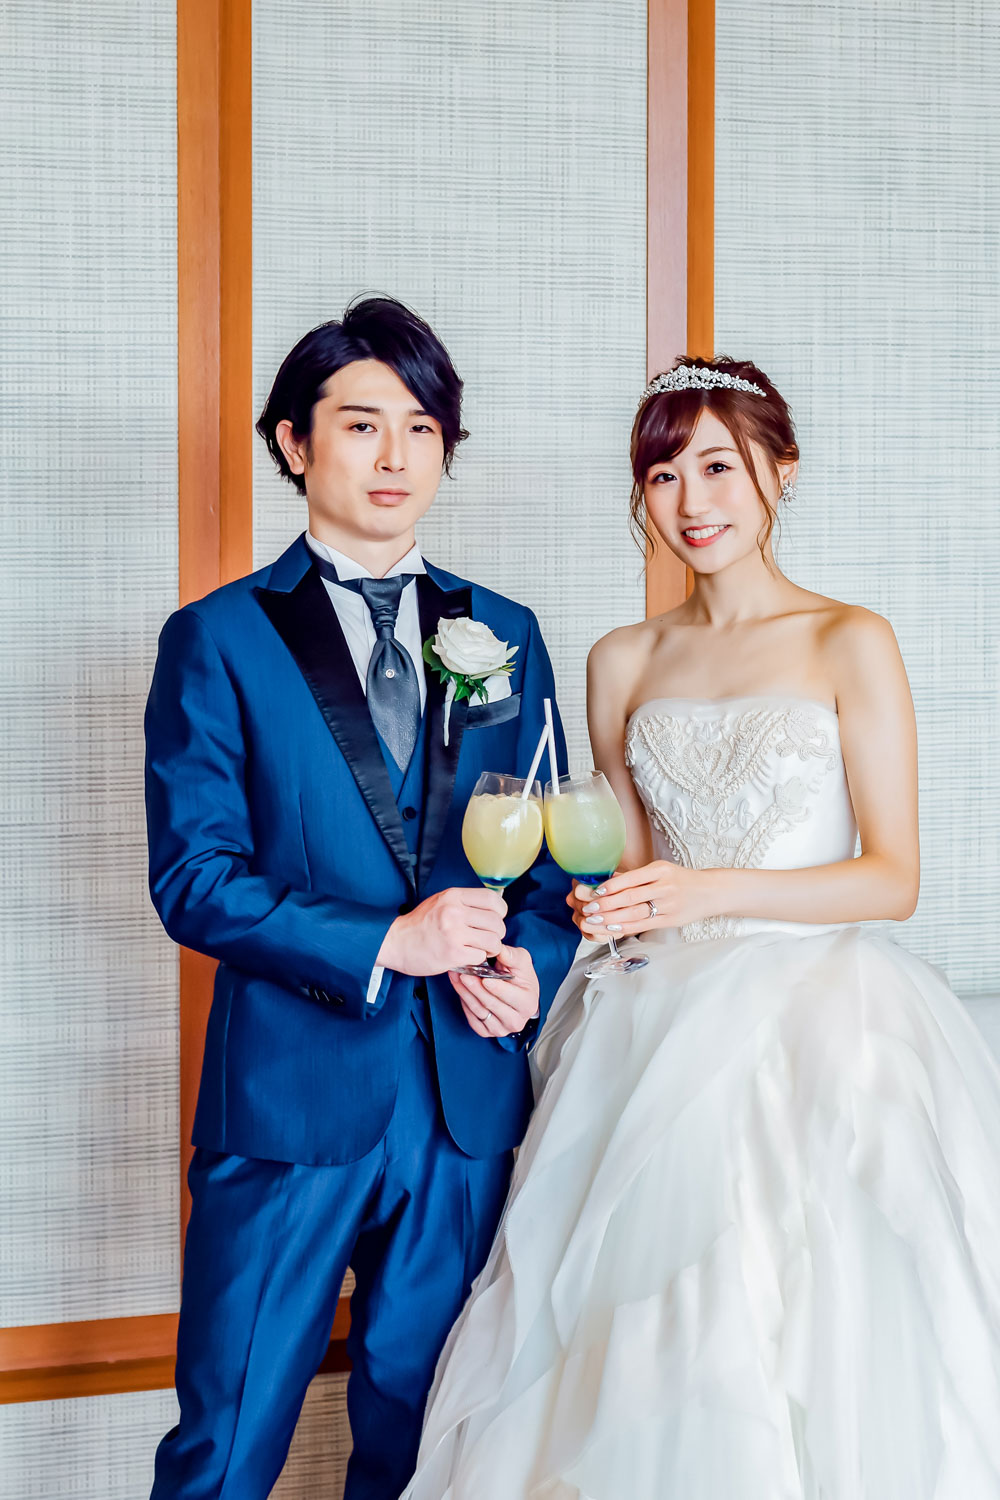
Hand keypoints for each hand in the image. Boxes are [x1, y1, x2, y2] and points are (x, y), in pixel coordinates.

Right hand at [377, 888, 506, 975]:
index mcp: (453, 896)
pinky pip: (480, 956)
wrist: (395, 943)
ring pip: (493, 941)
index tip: (496, 918)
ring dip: (490, 948)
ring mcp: (454, 933)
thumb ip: (464, 902)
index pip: (492, 900)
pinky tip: (467, 956)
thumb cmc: (420, 924)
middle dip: (497, 933)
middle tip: (488, 938)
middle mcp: (454, 912)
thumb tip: (493, 907)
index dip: (500, 911)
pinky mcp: (453, 953)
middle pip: (496, 923)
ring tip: (481, 949)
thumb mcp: (440, 901)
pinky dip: (477, 958)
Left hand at [449, 944, 540, 1038]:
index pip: (509, 996)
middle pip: (491, 1004)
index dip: (497, 988)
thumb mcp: (521, 961)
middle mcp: (515, 1021)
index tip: (485, 979)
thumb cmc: (521, 978)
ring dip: (465, 993)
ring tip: (456, 977)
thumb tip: (498, 949)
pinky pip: (472, 1018)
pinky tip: (459, 988)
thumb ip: (511, 955)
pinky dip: (464, 1003)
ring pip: (479, 1011)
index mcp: (527, 1004)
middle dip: (476, 988)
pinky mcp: (487, 1031)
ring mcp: (501, 1029)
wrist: (518, 994)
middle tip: (464, 974)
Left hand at [567, 861, 711, 936]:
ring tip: (594, 921)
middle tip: (588, 909)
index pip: (630, 879)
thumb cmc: (680, 879)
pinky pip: (644, 925)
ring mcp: (668, 905)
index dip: (610, 887)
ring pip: (635, 913)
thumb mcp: (661, 870)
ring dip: (611, 918)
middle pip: (630, 898)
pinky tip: (611, 929)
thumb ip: (635, 876)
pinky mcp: (671, 920)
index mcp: (660, 870)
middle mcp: (664, 886)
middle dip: (606, 905)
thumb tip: (606, 880)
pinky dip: (625, 928)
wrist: (710, 892)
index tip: (594, 893)